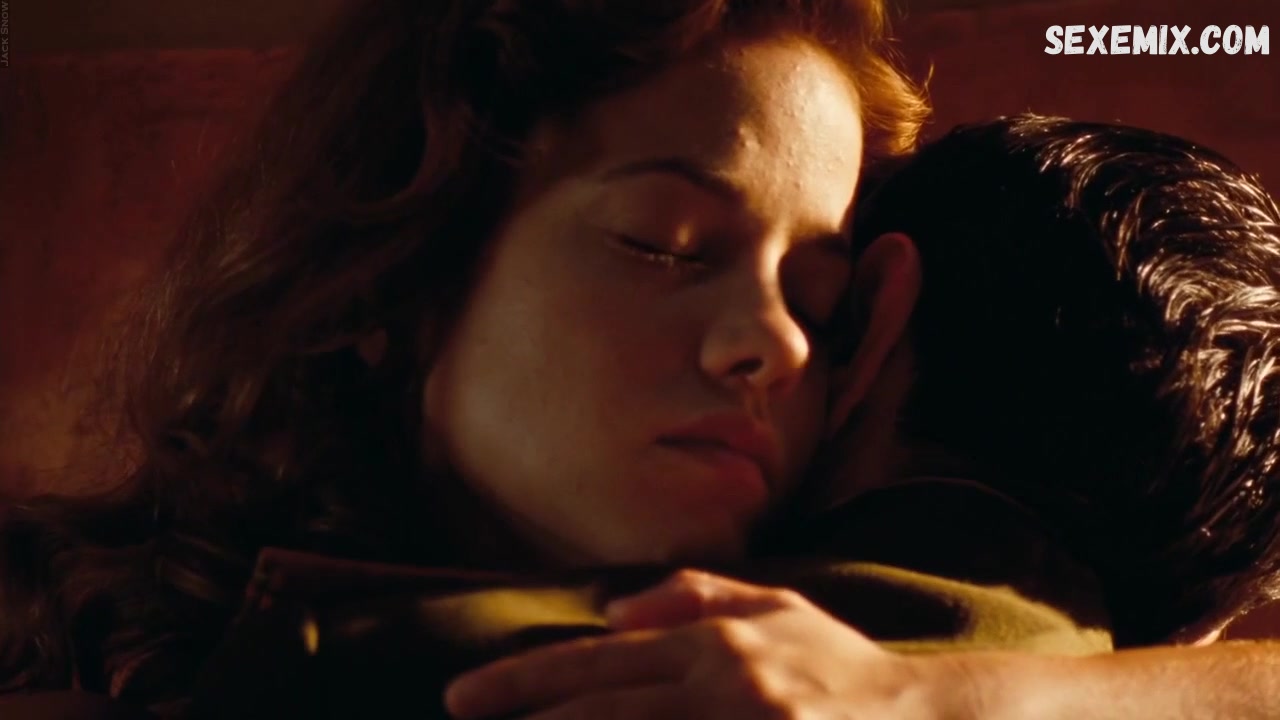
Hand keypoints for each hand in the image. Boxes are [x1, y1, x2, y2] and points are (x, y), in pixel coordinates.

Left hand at [443, 569, 973, 718]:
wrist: (928, 718)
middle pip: (601, 709)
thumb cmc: (842, 665)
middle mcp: (724, 682)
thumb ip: (693, 596)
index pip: (599, 661)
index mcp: (717, 641)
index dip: (525, 681)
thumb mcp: (778, 608)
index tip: (463, 701)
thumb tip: (608, 610)